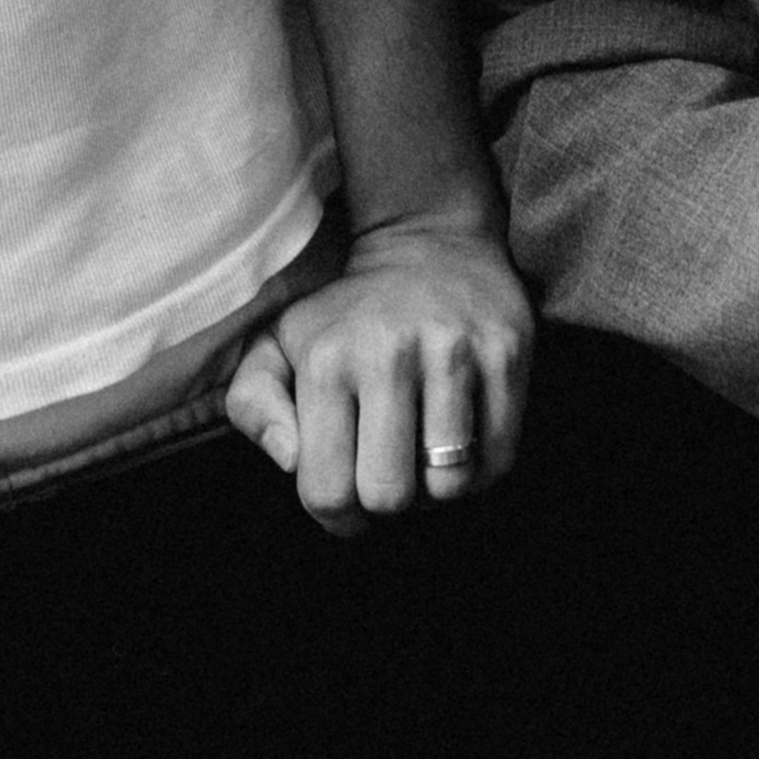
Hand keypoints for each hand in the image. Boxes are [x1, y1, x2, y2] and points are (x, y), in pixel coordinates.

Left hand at [219, 212, 532, 525]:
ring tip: (425, 453)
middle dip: (386, 502)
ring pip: (450, 485)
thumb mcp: (278, 345)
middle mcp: (389, 354)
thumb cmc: (346, 314)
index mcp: (327, 361)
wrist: (429, 241)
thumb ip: (252, 405)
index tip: (347, 496)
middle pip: (389, 496)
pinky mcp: (506, 354)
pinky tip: (462, 438)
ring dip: (437, 486)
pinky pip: (500, 457)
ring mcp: (454, 352)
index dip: (336, 517)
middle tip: (388, 471)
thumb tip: (290, 459)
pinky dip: (481, 467)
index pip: (327, 492)